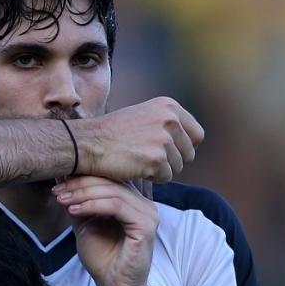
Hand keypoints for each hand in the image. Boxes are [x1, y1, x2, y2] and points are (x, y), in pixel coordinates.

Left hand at [53, 175, 158, 285]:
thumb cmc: (102, 258)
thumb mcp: (85, 223)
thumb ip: (78, 201)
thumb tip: (62, 175)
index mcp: (132, 200)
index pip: (109, 177)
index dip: (82, 176)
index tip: (56, 182)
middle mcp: (143, 204)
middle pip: (111, 180)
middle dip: (79, 183)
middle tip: (57, 190)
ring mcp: (148, 214)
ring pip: (113, 191)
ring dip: (83, 193)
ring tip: (62, 200)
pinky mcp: (146, 226)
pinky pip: (117, 206)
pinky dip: (93, 205)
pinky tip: (75, 210)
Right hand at [82, 97, 203, 183]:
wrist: (87, 143)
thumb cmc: (112, 134)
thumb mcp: (144, 116)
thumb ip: (166, 123)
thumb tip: (192, 140)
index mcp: (169, 107)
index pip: (197, 134)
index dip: (184, 147)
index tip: (168, 153)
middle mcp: (170, 120)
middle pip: (189, 153)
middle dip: (172, 161)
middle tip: (149, 160)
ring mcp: (164, 139)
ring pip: (178, 167)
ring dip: (161, 170)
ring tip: (139, 162)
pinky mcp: (156, 159)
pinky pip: (166, 178)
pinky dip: (152, 178)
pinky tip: (135, 168)